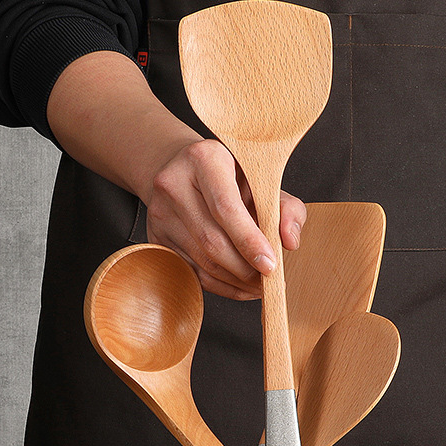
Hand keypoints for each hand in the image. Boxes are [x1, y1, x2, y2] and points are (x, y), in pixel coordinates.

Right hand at [145, 138, 305, 299]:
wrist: (181, 170)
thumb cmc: (229, 177)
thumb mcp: (262, 180)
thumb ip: (286, 207)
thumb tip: (289, 242)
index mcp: (204, 160)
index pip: (226, 207)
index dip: (249, 241)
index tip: (270, 264)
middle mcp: (174, 184)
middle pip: (212, 240)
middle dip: (244, 268)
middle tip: (268, 279)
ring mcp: (159, 214)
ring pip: (201, 261)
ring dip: (235, 280)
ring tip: (258, 285)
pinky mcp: (155, 239)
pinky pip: (191, 272)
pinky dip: (220, 285)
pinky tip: (239, 286)